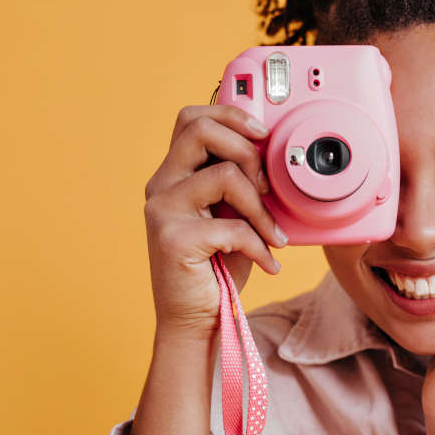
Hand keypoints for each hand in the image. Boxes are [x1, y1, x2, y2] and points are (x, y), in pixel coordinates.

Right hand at [143, 104, 287, 340]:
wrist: (196, 320)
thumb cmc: (217, 267)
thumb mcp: (232, 214)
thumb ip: (239, 183)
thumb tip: (270, 151)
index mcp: (173, 174)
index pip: (192, 118)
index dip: (230, 114)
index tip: (263, 133)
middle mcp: (161, 186)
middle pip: (200, 129)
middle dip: (247, 150)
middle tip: (268, 186)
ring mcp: (163, 211)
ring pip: (225, 175)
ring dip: (261, 207)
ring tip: (273, 235)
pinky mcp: (174, 239)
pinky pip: (233, 226)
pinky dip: (260, 246)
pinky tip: (268, 263)